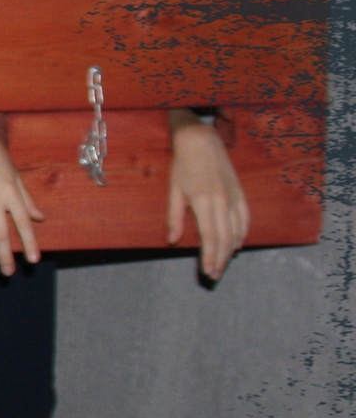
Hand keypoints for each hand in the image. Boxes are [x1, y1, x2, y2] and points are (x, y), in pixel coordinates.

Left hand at [167, 113, 249, 279]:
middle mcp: (223, 202)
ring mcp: (235, 198)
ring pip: (237, 231)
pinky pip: (245, 219)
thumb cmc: (183, 166)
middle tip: (214, 275)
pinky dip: (241, 234)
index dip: (210, 257)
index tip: (208, 272)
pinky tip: (236, 244)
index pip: (210, 237)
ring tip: (223, 264)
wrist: (202, 142)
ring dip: (231, 251)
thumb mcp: (174, 190)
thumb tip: (172, 241)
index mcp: (204, 202)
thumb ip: (174, 217)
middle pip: (225, 239)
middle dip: (221, 260)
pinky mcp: (241, 194)